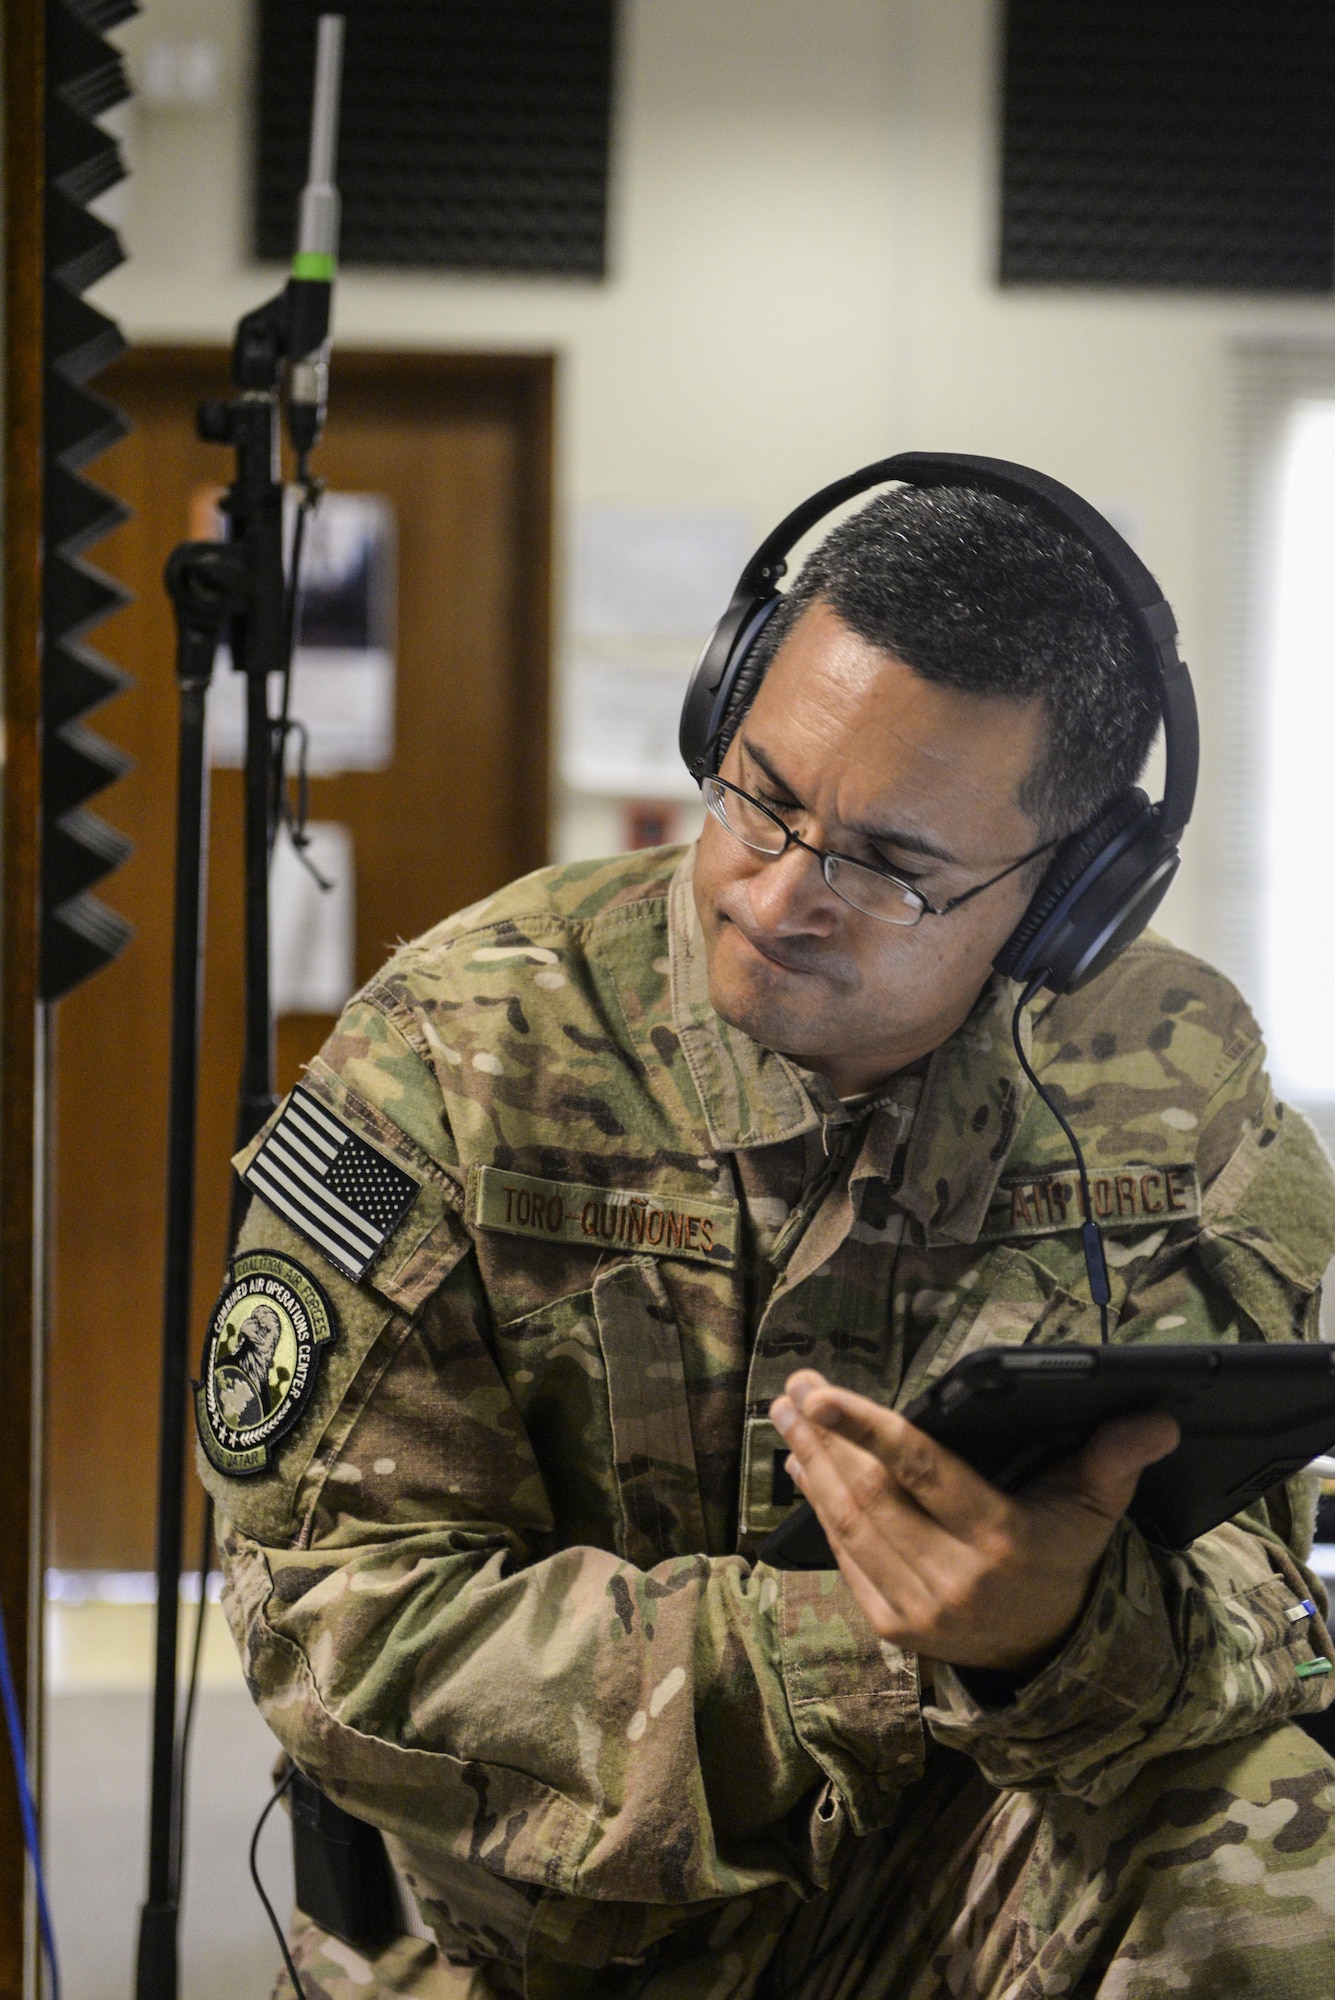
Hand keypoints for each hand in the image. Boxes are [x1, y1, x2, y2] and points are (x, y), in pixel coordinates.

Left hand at [770, 1370, 1177, 1676]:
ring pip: (848, 1525)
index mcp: (999, 1539)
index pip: (921, 1471)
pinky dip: (819, 1511)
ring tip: (787, 1416)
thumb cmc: (1063, 1558)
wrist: (1047, 1653)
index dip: (866, 1429)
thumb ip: (1115, 1460)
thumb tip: (1157, 1418)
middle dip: (825, 1436)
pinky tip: (805, 1468)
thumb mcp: (1094, 1510)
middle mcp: (953, 1577)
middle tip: (796, 1389)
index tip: (822, 1395)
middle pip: (869, 1495)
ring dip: (810, 1465)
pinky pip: (845, 1560)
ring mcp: (918, 1609)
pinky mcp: (893, 1629)